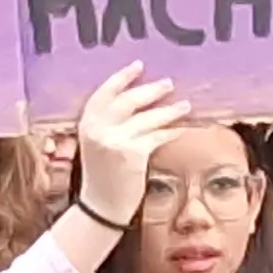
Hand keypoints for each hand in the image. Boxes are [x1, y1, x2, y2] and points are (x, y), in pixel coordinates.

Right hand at [71, 63, 191, 225]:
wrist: (101, 207)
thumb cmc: (102, 177)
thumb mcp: (97, 145)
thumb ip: (108, 124)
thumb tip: (139, 102)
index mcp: (86, 123)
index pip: (104, 92)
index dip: (122, 77)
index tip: (138, 65)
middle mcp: (97, 128)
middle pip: (128, 101)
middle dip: (151, 90)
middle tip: (168, 83)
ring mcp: (115, 140)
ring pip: (148, 118)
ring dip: (169, 110)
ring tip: (185, 104)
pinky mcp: (132, 153)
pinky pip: (158, 136)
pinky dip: (173, 131)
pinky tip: (184, 127)